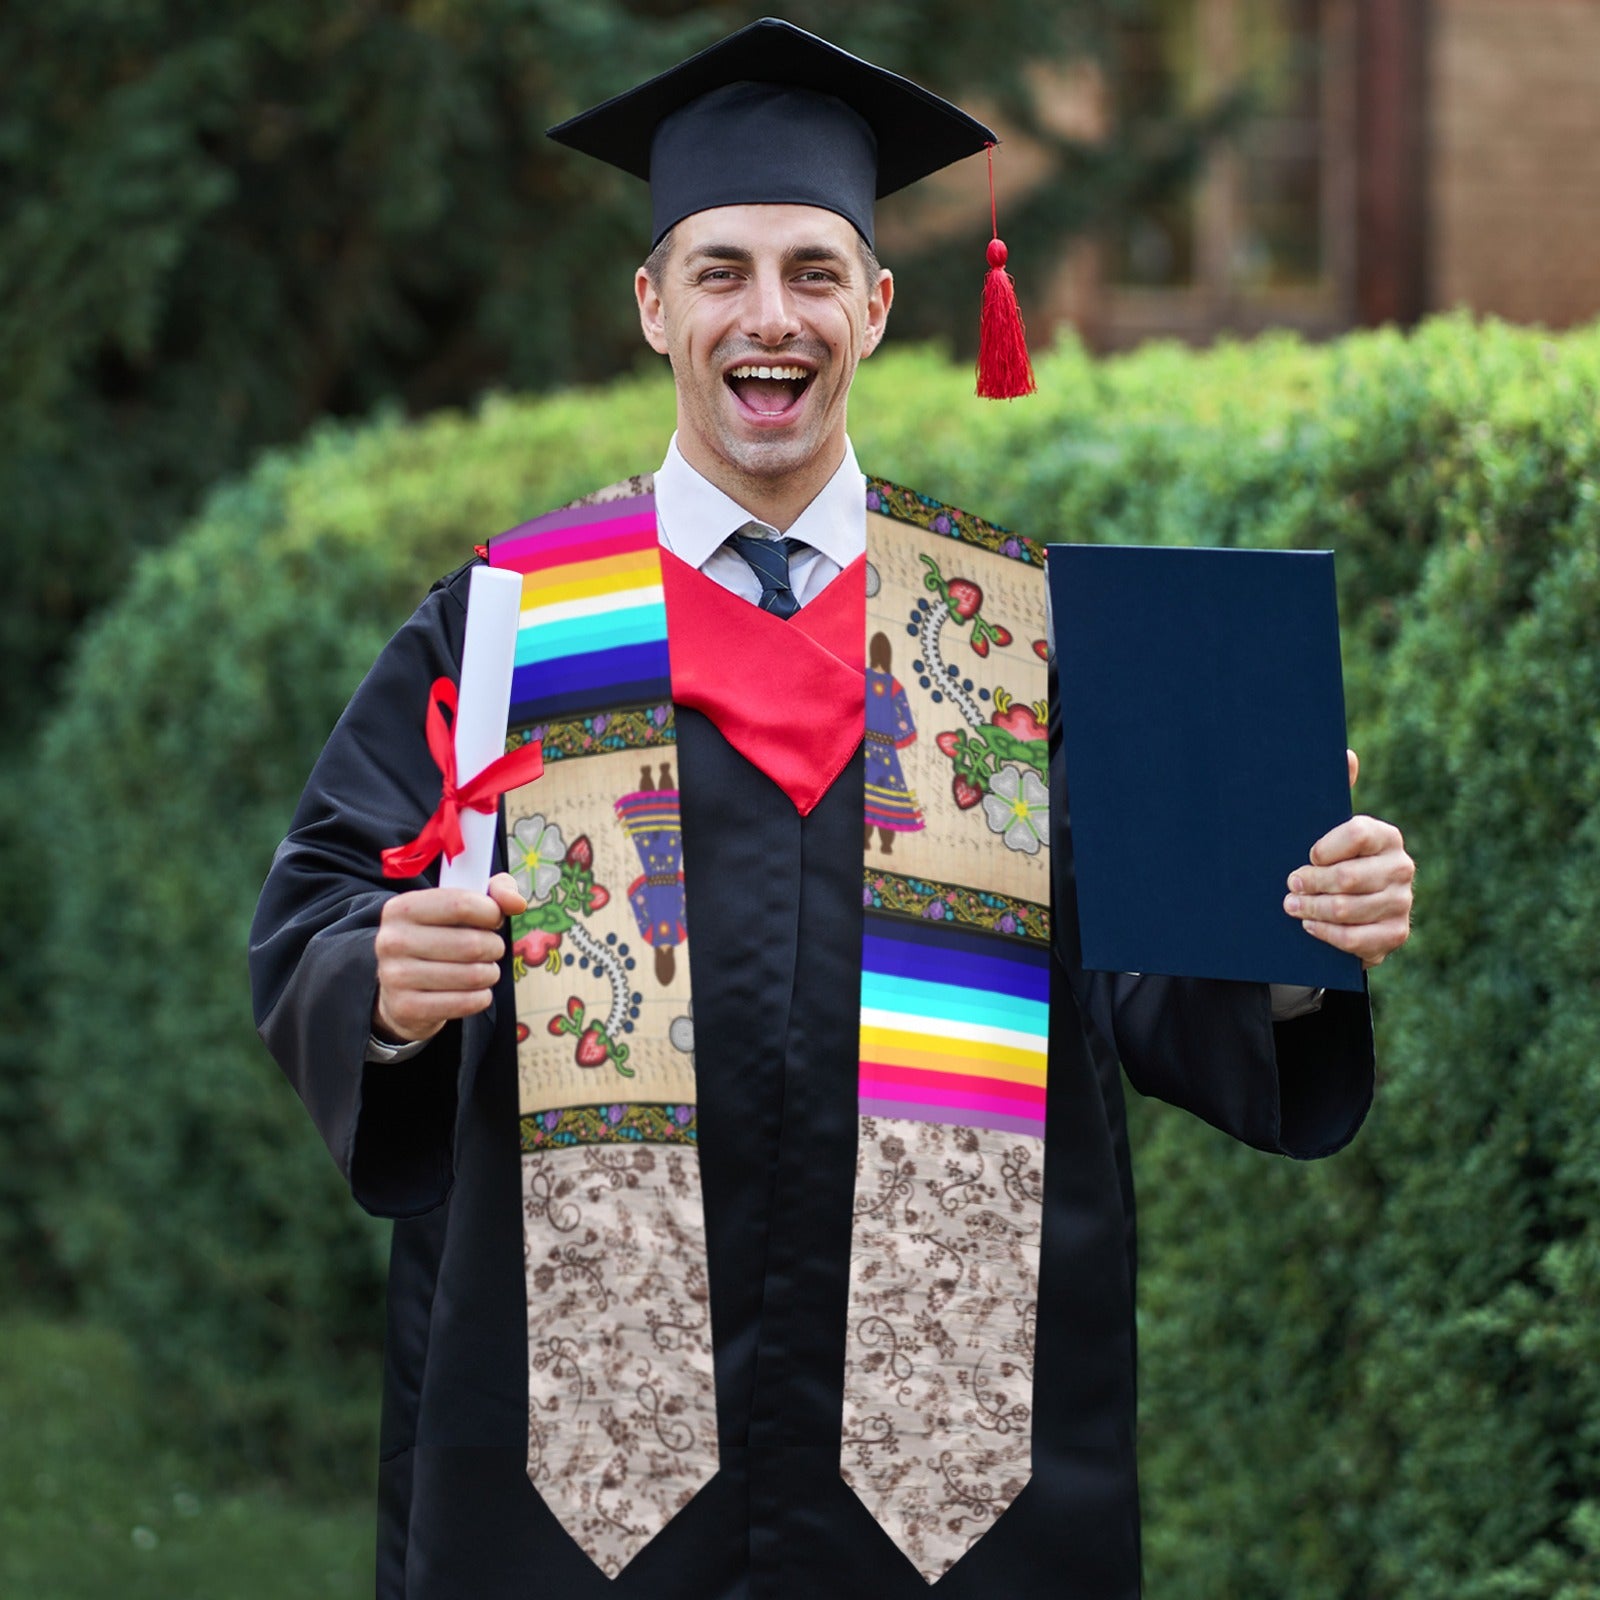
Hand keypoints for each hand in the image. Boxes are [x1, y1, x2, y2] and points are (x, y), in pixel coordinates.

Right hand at [372, 872, 527, 1043]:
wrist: (401, 988)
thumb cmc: (439, 938)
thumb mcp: (460, 906)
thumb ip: (494, 892)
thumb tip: (517, 903)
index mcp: (402, 908)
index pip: (461, 904)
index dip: (491, 913)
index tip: (494, 919)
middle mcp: (392, 940)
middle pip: (471, 944)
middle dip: (494, 947)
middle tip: (491, 949)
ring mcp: (395, 976)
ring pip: (472, 975)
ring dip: (490, 973)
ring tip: (483, 970)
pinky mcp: (406, 1008)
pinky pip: (465, 1003)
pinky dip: (481, 997)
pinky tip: (474, 991)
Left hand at [1283, 750, 1413, 967]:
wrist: (1350, 909)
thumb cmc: (1332, 860)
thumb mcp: (1329, 828)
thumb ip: (1336, 792)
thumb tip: (1347, 754)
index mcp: (1386, 836)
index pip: (1356, 833)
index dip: (1325, 847)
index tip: (1306, 855)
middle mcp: (1401, 867)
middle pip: (1348, 877)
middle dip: (1310, 883)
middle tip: (1289, 884)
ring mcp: (1401, 903)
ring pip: (1348, 909)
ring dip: (1312, 909)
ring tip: (1291, 906)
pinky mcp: (1395, 934)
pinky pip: (1356, 939)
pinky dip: (1327, 934)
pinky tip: (1310, 926)